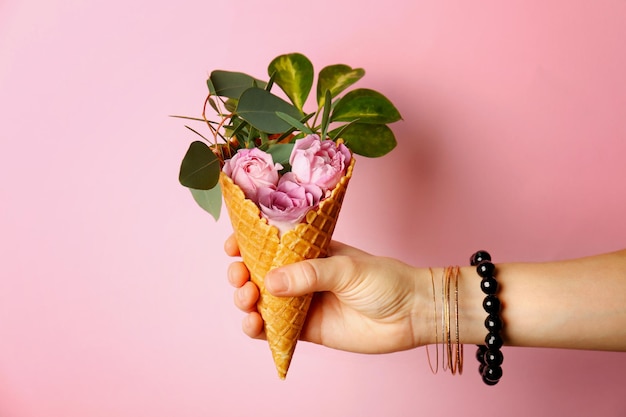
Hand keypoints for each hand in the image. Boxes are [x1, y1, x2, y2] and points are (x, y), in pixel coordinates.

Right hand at [225, 234, 431, 353]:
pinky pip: (274, 329)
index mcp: (310, 251)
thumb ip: (310, 274)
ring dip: (245, 300)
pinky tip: (253, 325)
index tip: (232, 245)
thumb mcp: (347, 268)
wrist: (411, 314)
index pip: (272, 244)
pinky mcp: (306, 329)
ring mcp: (302, 302)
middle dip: (241, 273)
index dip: (248, 243)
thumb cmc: (385, 280)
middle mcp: (302, 275)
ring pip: (262, 301)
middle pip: (259, 273)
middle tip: (241, 277)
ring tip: (248, 300)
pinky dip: (258, 329)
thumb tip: (269, 280)